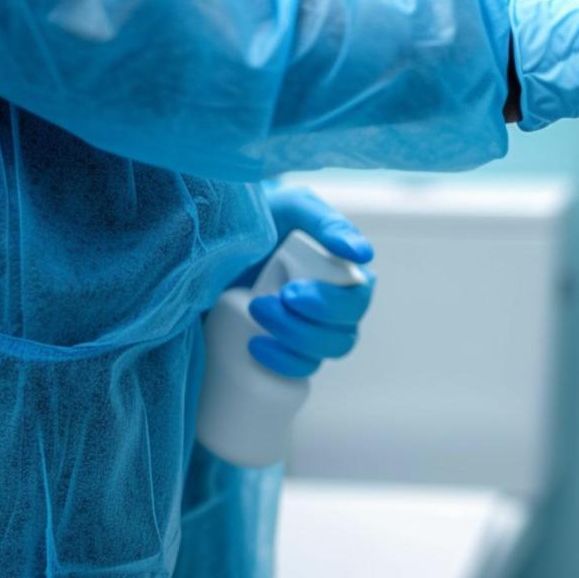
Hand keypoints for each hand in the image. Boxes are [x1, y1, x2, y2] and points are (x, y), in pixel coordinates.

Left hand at [246, 187, 374, 377]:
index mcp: (344, 273)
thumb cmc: (262, 218)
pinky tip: (256, 347)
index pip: (359, 298)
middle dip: (308, 323)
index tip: (293, 293)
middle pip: (345, 332)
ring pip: (326, 352)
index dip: (333, 303)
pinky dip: (283, 363)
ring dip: (294, 340)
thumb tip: (361, 255)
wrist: (217, 240)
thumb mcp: (293, 208)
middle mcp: (336, 306)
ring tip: (256, 311)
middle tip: (270, 301)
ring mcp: (313, 330)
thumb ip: (328, 223)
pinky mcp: (289, 348)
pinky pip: (303, 369)